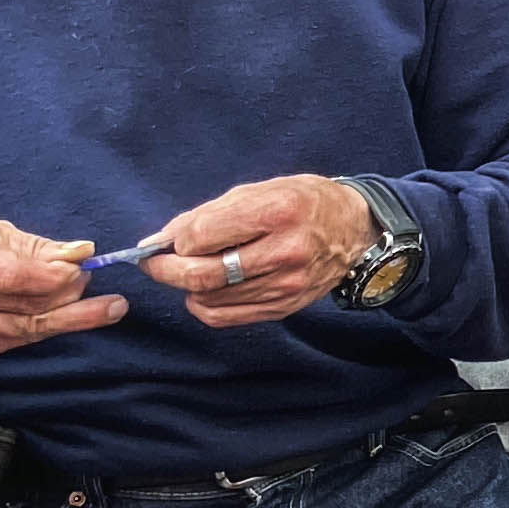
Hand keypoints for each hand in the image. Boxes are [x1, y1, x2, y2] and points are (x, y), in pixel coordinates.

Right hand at [0, 218, 123, 362]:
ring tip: (105, 306)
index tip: (80, 271)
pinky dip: (49, 329)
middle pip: (22, 304)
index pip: (9, 274)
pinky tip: (71, 318)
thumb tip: (82, 253)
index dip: (51, 277)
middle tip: (89, 281)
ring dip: (69, 317)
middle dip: (66, 295)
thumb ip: (37, 246)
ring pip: (25, 328)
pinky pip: (18, 342)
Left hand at [141, 175, 374, 328]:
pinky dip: (204, 306)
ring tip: (187, 271)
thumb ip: (207, 215)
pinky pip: (227, 317)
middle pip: (203, 275)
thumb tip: (158, 241)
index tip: (169, 239)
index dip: (177, 240)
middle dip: (166, 270)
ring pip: (210, 299)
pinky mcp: (285, 307)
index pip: (203, 236)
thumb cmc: (303, 202)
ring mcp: (287, 284)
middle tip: (153, 263)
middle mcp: (285, 251)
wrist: (355, 230)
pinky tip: (205, 292)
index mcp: (278, 212)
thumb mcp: (258, 190)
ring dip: (186, 287)